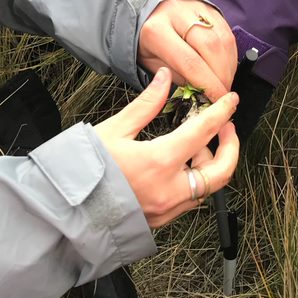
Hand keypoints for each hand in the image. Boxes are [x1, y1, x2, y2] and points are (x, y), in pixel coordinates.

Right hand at [94, 68, 238, 227]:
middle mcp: (169, 190)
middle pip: (220, 171)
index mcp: (159, 162)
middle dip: (230, 147)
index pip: (203, 132)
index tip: (230, 101)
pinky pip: (189, 199)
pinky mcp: (160, 219)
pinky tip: (181, 165)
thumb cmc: (85, 168)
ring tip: (194, 145)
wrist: (66, 208)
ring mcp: (166, 209)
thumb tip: (165, 78)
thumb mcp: (115, 130)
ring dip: (209, 164)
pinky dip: (194, 180)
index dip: (221, 113)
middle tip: (226, 128)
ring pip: (206, 187)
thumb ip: (146, 104)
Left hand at [138, 0, 235, 99]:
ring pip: (222, 38)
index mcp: (156, 30)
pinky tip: (227, 66)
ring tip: (226, 81)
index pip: (189, 61)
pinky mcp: (209, 7)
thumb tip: (199, 90)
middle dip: (222, 74)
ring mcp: (195, 7)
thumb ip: (174, 76)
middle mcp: (176, 14)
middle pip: (211, 47)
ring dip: (229, 65)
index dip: (208, 83)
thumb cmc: (147, 39)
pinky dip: (231, 53)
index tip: (218, 98)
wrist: (146, 9)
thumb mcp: (150, 62)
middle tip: (224, 93)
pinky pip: (227, 31)